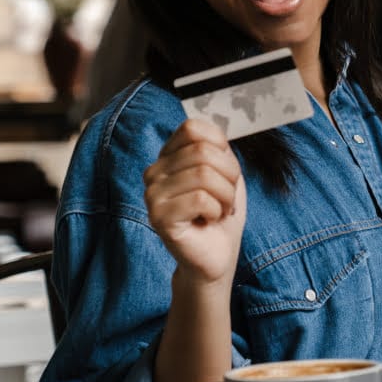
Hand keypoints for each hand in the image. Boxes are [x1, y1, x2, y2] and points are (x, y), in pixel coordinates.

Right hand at [143, 119, 245, 287]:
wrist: (218, 254)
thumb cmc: (221, 213)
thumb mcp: (226, 172)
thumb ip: (217, 147)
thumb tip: (214, 130)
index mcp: (168, 156)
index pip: (193, 128)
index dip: (221, 149)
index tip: (225, 173)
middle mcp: (154, 171)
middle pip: (203, 151)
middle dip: (229, 176)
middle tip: (226, 198)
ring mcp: (152, 194)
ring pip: (203, 174)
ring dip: (225, 196)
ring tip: (219, 210)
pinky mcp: (158, 217)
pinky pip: (200, 199)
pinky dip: (216, 210)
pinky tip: (209, 221)